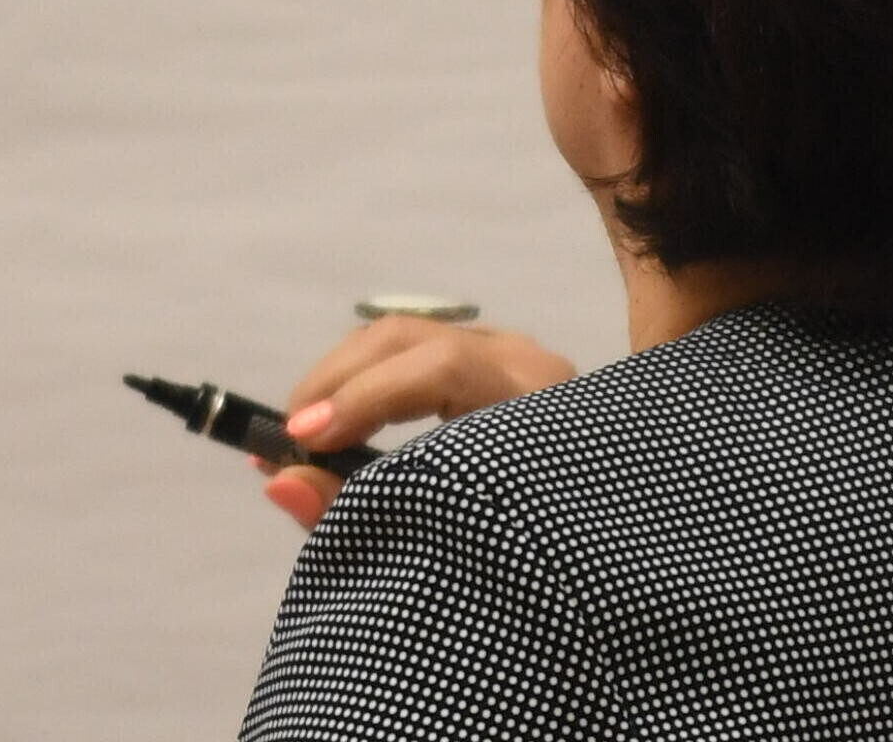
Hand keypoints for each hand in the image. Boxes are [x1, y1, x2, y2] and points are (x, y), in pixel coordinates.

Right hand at [259, 318, 577, 529]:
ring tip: (302, 428)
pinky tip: (338, 417)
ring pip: (408, 336)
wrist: (612, 543)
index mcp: (537, 412)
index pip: (441, 370)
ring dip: (344, 376)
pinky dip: (368, 377)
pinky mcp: (497, 359)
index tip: (304, 441)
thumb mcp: (453, 549)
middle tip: (285, 436)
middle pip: (410, 339)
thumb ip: (364, 515)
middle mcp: (531, 367)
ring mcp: (516, 355)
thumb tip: (280, 482)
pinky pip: (419, 350)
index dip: (364, 398)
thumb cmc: (540, 556)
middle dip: (335, 382)